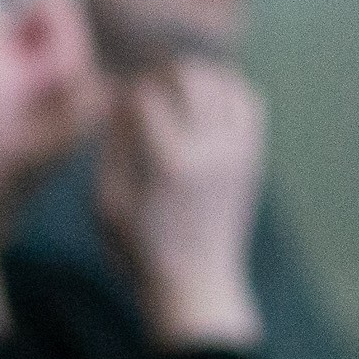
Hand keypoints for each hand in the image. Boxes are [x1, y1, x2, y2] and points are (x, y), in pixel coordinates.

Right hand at [93, 59, 267, 347]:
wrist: (196, 286)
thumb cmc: (140, 252)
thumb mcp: (106, 203)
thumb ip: (110, 148)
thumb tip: (117, 102)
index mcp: (168, 161)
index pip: (145, 95)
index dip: (124, 92)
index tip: (114, 103)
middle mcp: (209, 149)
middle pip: (188, 76)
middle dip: (159, 72)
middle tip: (145, 88)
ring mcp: (238, 151)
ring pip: (223, 80)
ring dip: (194, 75)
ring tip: (174, 88)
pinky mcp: (253, 157)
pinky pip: (249, 100)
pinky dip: (227, 87)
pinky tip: (206, 99)